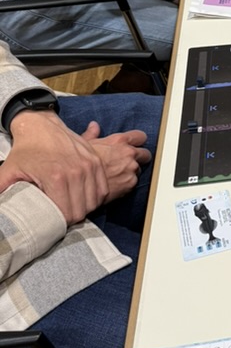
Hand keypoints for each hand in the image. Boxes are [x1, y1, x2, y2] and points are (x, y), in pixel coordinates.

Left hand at [0, 112, 145, 223]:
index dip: (60, 222)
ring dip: (84, 207)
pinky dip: (95, 196)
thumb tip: (0, 208)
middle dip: (72, 217)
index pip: (67, 214)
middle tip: (62, 215)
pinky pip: (103, 189)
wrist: (40, 125)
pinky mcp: (96, 161)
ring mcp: (89, 166)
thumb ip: (1, 189)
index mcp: (56, 177)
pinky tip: (84, 196)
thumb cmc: (25, 150)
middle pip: (81, 211)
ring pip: (94, 202)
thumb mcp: (8, 170)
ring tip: (72, 206)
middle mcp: (76, 172)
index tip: (53, 220)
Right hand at [86, 126, 150, 202]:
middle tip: (130, 161)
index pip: (140, 136)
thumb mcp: (84, 145)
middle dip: (140, 157)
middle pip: (146, 154)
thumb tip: (94, 126)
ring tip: (119, 174)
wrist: (80, 183)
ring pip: (139, 169)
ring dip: (132, 171)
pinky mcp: (131, 183)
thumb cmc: (80, 163)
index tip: (135, 144)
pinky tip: (116, 183)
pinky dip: (127, 183)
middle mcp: (129, 154)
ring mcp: (132, 169)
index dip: (138, 141)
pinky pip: (134, 182)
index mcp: (120, 141)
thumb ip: (92, 134)